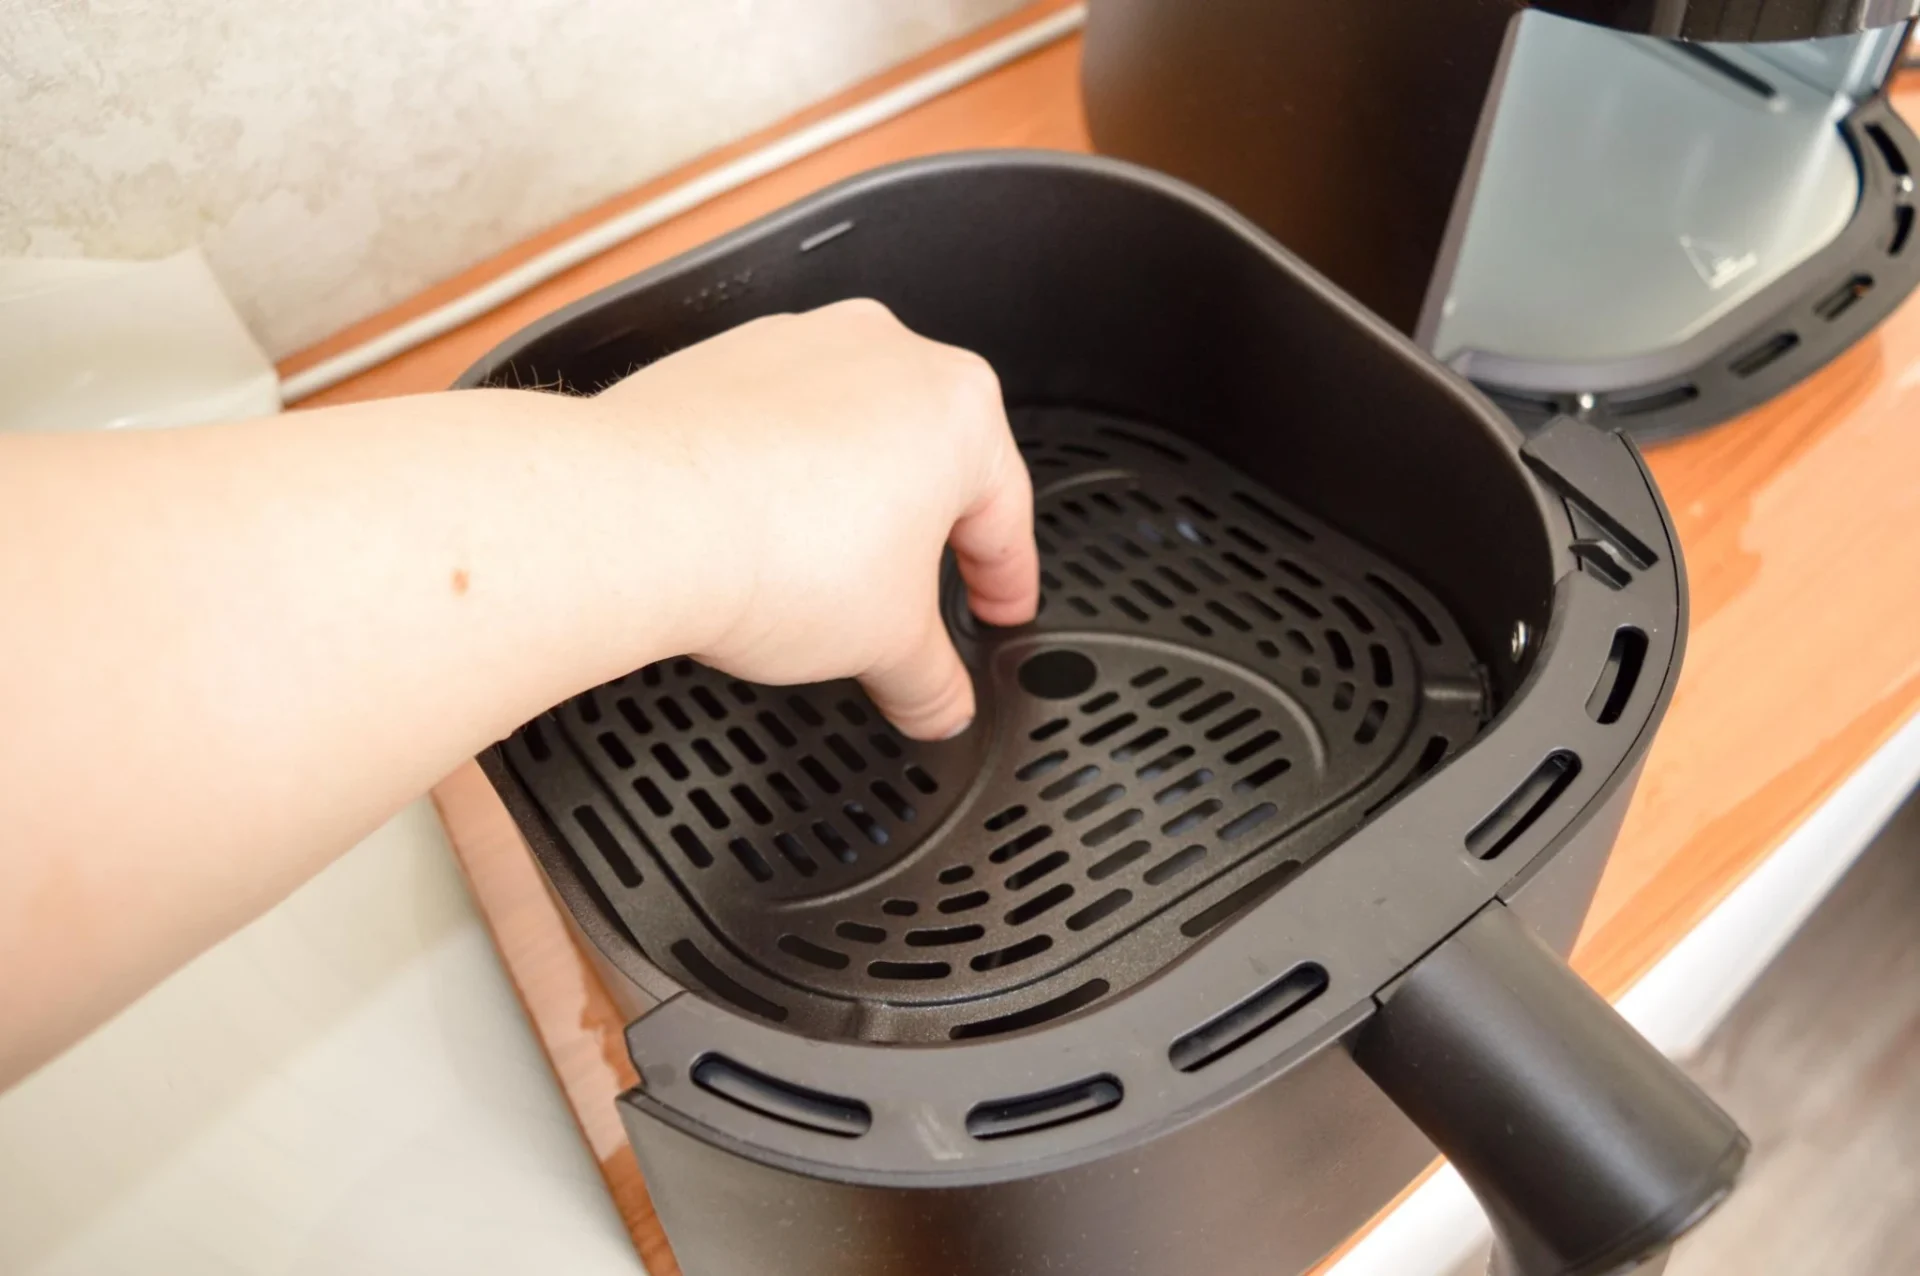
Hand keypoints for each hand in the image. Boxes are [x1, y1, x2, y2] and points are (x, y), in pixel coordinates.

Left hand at [590, 299, 1038, 738]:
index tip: (998, 610)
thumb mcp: (887, 644)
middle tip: (911, 609)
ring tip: (819, 581)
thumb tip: (939, 705)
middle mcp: (884, 355)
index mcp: (959, 407)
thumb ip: (931, 680)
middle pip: (925, 464)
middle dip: (920, 543)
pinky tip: (757, 539)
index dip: (1006, 580)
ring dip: (844, 508)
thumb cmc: (777, 549)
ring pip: (846, 437)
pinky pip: (771, 426)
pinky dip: (775, 480)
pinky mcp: (720, 361)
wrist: (639, 517)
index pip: (1004, 513)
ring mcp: (796, 347)